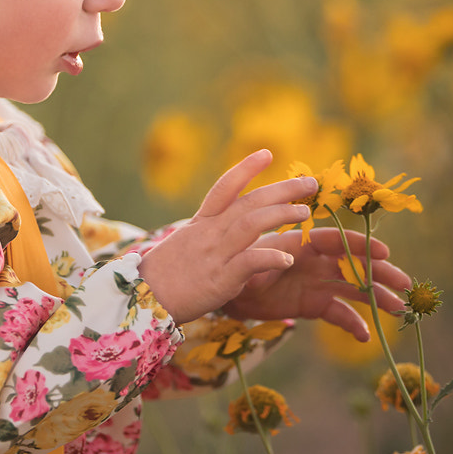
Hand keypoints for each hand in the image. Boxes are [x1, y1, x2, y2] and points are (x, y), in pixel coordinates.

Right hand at [138, 150, 315, 324]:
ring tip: (304, 212)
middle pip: (249, 202)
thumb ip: (210, 234)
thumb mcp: (186, 244)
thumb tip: (233, 226)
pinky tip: (289, 258)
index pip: (224, 187)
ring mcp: (215, 254)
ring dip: (281, 214)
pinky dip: (270, 257)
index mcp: (201, 223)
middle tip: (309, 182)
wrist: (143, 299)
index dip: (246, 168)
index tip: (267, 153)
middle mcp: (209, 232)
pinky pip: (249, 262)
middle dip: (282, 189)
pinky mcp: (220, 279)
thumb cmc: (166, 275)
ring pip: (251, 224)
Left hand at [222, 227, 411, 340]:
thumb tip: (280, 261)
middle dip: (381, 273)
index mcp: (304, 243)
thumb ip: (266, 260)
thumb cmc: (238, 266)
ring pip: (355, 289)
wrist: (228, 290)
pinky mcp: (315, 305)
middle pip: (355, 265)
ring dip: (378, 298)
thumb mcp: (248, 261)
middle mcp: (317, 262)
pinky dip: (353, 323)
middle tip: (407, 285)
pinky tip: (366, 335)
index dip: (360, 245)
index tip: (385, 251)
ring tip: (400, 309)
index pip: (337, 241)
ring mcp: (319, 284)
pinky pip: (339, 314)